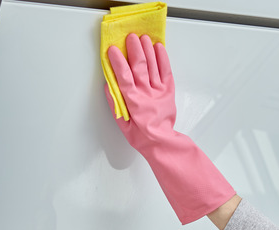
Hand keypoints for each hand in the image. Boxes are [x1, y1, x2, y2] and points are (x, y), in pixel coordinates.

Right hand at [103, 32, 235, 224]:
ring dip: (147, 50)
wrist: (161, 142)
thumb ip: (115, 104)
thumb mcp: (122, 124)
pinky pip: (166, 71)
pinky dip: (163, 58)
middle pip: (140, 66)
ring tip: (143, 38)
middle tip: (129, 37)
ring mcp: (159, 91)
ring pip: (153, 66)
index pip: (123, 77)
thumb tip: (109, 86)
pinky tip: (159, 47)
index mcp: (133, 102)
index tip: (111, 49)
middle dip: (134, 49)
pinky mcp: (168, 91)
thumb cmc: (140, 135)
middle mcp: (146, 93)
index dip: (117, 62)